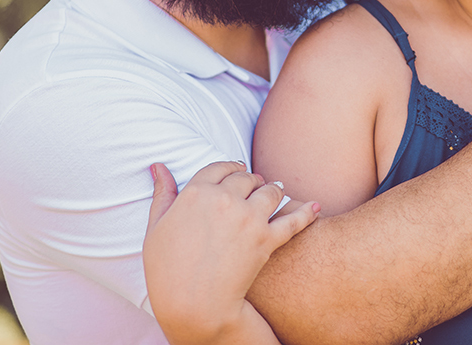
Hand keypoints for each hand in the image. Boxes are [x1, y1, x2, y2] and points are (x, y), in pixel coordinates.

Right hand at [143, 162, 319, 344]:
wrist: (193, 305)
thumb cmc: (167, 271)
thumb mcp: (155, 228)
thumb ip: (162, 193)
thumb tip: (158, 166)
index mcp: (196, 193)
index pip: (219, 168)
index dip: (229, 168)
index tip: (236, 171)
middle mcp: (225, 199)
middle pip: (246, 177)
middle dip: (252, 179)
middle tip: (257, 185)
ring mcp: (248, 218)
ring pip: (271, 191)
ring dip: (274, 190)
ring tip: (277, 192)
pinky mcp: (267, 239)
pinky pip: (293, 219)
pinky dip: (306, 212)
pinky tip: (315, 206)